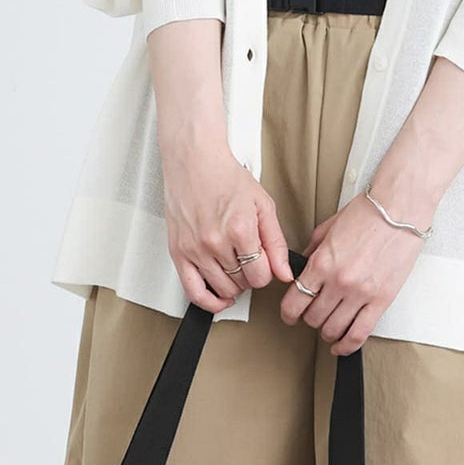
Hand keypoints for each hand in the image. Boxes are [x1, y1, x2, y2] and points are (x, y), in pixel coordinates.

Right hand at [161, 140, 292, 313]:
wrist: (193, 162)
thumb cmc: (225, 178)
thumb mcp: (262, 205)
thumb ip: (276, 243)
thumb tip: (285, 272)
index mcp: (239, 229)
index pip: (261, 275)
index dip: (266, 272)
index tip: (264, 263)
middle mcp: (215, 242)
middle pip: (243, 283)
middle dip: (250, 276)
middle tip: (248, 260)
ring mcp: (195, 250)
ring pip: (223, 290)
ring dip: (234, 286)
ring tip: (235, 270)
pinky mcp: (179, 253)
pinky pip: (193, 292)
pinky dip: (209, 302)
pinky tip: (220, 299)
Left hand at [279, 192, 424, 354]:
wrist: (400, 208)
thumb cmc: (368, 213)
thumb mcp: (327, 229)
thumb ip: (311, 254)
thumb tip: (300, 272)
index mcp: (322, 263)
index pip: (294, 302)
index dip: (288, 314)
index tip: (290, 315)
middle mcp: (339, 282)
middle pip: (313, 318)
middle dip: (309, 319)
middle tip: (314, 314)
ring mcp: (360, 294)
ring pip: (333, 329)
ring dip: (327, 332)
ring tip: (329, 326)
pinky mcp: (381, 300)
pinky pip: (359, 334)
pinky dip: (346, 345)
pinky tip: (340, 346)